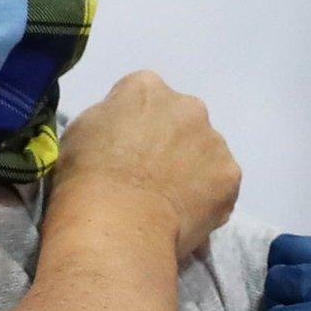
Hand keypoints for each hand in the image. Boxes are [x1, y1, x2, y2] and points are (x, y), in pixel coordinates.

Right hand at [58, 71, 241, 258]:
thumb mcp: (80, 131)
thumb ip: (109, 119)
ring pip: (205, 152)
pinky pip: (219, 184)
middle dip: (171, 142)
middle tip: (150, 177)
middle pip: (182, 120)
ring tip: (168, 202)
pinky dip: (207, 198)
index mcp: (146, 87)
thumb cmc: (86, 177)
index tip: (125, 150)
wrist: (117, 224)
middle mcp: (188, 105)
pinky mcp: (230, 175)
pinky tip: (184, 216)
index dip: (134, 125)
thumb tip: (123, 129)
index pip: (144, 97)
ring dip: (192, 169)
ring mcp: (214, 140)